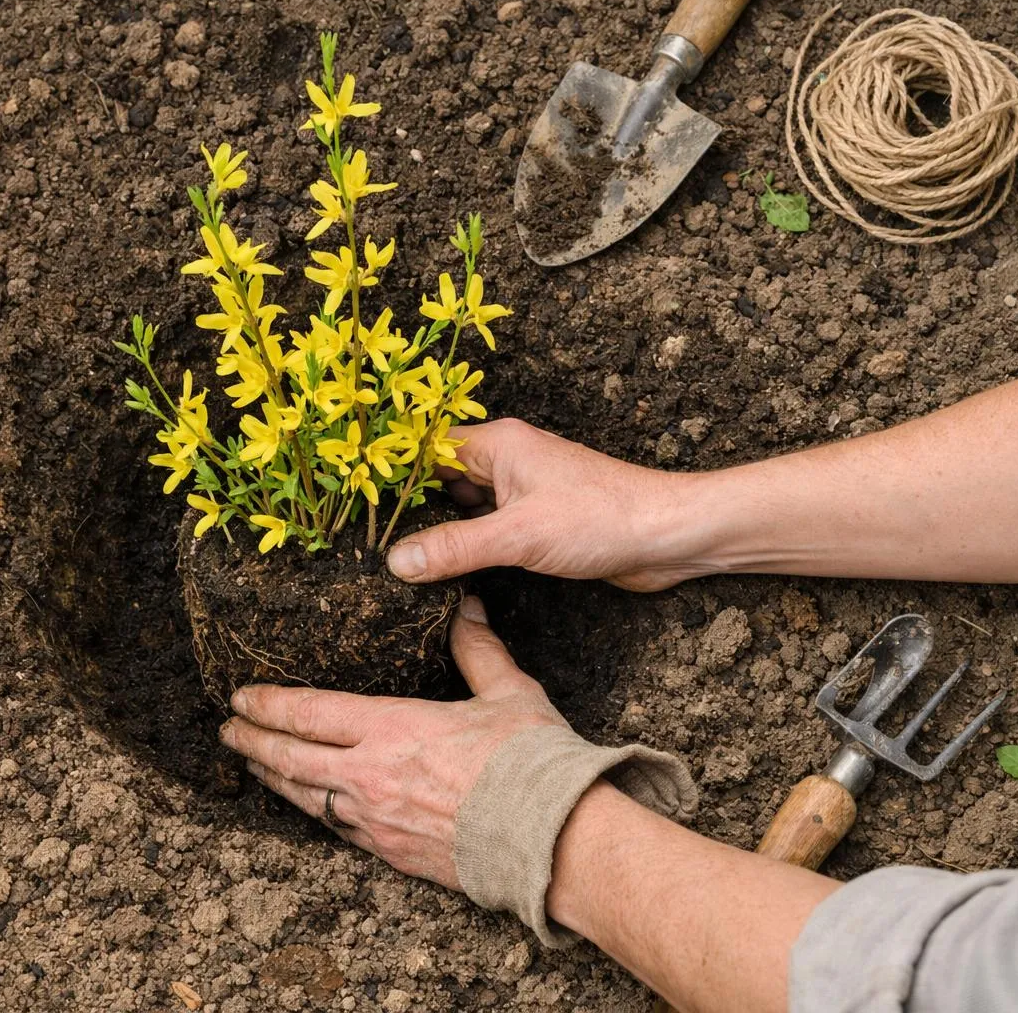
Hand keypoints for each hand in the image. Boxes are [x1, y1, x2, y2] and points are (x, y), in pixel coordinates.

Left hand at [218, 596, 568, 887]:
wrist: (552, 843)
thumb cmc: (531, 765)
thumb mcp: (507, 693)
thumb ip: (477, 649)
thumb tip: (466, 606)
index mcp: (393, 729)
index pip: (309, 712)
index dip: (268, 704)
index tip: (239, 696)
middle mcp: (370, 776)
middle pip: (291, 757)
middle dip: (252, 740)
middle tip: (226, 729)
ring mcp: (375, 820)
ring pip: (304, 797)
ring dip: (272, 776)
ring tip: (251, 763)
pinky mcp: (390, 854)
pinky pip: (335, 829)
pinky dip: (310, 811)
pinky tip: (305, 804)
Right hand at [384, 418, 708, 590]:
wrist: (669, 536)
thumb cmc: (603, 519)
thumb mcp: (518, 536)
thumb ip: (455, 548)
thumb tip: (395, 561)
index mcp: (496, 444)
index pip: (422, 450)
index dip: (386, 474)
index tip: (348, 500)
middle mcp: (504, 461)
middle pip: (435, 480)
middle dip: (404, 508)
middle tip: (358, 538)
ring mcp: (520, 491)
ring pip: (459, 508)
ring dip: (435, 530)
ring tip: (386, 557)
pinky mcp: (535, 521)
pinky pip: (484, 529)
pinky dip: (463, 547)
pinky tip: (439, 572)